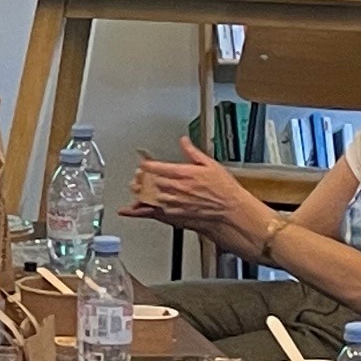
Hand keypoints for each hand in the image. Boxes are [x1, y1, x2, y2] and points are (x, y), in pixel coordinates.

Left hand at [120, 137, 270, 254]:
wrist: (231, 213)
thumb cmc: (225, 191)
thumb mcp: (211, 165)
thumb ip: (193, 152)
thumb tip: (184, 142)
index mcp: (183, 173)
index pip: (156, 166)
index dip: (147, 164)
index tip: (143, 162)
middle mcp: (175, 189)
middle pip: (148, 181)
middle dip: (141, 178)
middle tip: (138, 176)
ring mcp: (172, 204)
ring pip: (147, 196)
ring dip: (139, 192)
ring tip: (135, 188)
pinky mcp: (173, 218)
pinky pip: (151, 214)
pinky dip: (137, 211)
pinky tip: (128, 210)